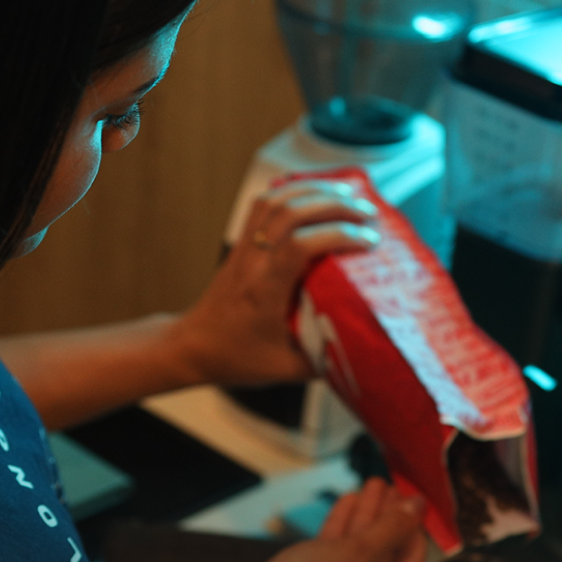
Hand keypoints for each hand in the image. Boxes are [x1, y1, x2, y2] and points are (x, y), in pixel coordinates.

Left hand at [175, 178, 380, 387]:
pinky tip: (314, 193)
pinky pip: (263, 205)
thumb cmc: (236, 359)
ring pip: (275, 201)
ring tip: (347, 194)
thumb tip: (363, 346)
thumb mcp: (285, 370)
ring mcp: (243, 249)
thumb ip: (323, 360)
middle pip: (290, 213)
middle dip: (334, 205)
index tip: (368, 242)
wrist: (193, 347)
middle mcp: (251, 263)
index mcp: (263, 292)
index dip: (337, 236)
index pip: (299, 247)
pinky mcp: (240, 244)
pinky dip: (291, 191)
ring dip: (314, 191)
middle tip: (368, 212)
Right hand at [217, 479, 427, 561]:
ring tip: (370, 485)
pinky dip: (342, 530)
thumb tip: (416, 507)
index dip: (412, 526)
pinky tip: (348, 502)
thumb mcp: (364, 550)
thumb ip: (394, 525)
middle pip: (384, 556)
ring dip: (365, 518)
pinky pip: (335, 557)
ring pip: (358, 553)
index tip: (412, 499)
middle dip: (386, 517)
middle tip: (390, 487)